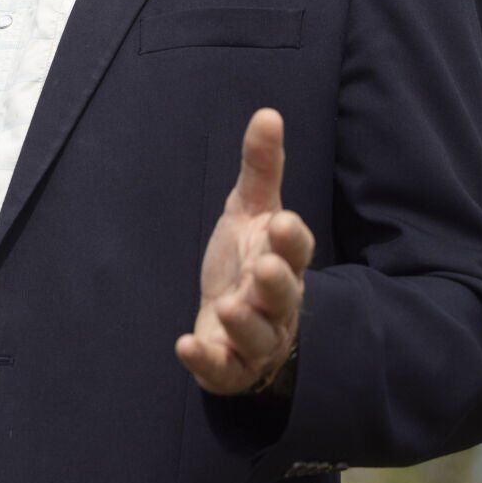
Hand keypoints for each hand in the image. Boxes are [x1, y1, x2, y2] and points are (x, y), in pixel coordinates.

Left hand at [176, 108, 314, 395]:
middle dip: (276, 283)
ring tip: (227, 307)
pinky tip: (186, 345)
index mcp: (282, 260)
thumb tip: (268, 113)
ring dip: (244, 323)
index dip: (289, 238)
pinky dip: (207, 360)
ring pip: (259, 335)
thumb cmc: (246, 259)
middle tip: (264, 268)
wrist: (230, 320)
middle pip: (284, 295)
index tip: (280, 222)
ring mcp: (256, 338)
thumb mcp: (249, 210)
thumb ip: (261, 168)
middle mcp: (277, 302)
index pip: (295, 249)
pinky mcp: (231, 367)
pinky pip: (224, 369)